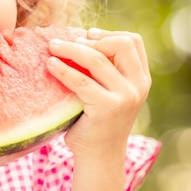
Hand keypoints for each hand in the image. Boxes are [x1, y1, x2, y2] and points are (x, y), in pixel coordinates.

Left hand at [46, 28, 150, 157]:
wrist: (99, 156)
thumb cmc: (97, 119)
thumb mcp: (109, 90)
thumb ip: (104, 68)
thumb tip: (75, 36)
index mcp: (141, 78)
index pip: (133, 42)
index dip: (108, 33)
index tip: (86, 35)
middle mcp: (138, 86)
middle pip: (119, 44)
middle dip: (90, 38)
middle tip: (64, 42)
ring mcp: (125, 97)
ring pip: (96, 59)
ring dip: (70, 49)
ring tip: (52, 46)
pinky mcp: (106, 108)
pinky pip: (81, 80)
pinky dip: (62, 69)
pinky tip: (50, 64)